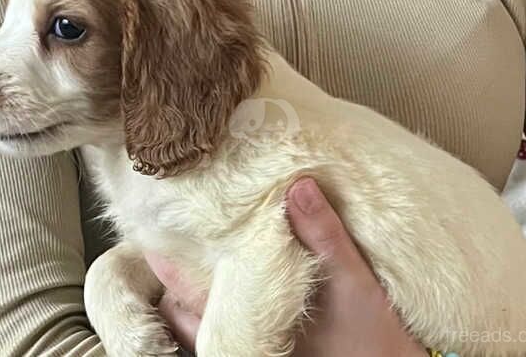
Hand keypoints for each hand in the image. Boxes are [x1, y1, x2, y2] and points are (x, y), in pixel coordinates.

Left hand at [144, 178, 426, 356]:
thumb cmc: (373, 332)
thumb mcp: (353, 280)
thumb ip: (324, 234)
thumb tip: (297, 185)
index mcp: (252, 322)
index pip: (188, 292)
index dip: (167, 261)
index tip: (152, 228)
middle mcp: (245, 339)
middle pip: (184, 310)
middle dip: (172, 274)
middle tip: (166, 234)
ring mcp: (256, 345)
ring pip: (202, 320)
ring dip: (192, 288)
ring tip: (190, 253)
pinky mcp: (270, 345)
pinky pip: (227, 324)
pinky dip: (217, 299)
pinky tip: (227, 276)